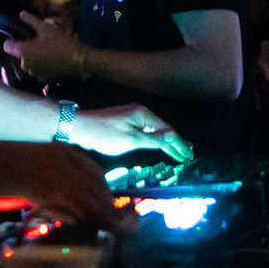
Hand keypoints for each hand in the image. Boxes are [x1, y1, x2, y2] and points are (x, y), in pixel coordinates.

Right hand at [0, 136, 133, 232]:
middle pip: (96, 188)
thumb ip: (54, 188)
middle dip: (114, 212)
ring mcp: (46, 168)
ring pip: (83, 195)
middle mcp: (60, 157)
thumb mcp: (34, 172)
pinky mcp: (31, 181)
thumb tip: (74, 212)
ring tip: (117, 234)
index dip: (113, 201)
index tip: (126, 220)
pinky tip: (84, 229)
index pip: (98, 178)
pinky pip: (61, 201)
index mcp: (62, 152)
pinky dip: (76, 216)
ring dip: (103, 216)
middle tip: (129, 231)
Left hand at [4, 11, 78, 82]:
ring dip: (33, 58)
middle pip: (19, 55)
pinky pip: (37, 70)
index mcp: (23, 51)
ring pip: (28, 63)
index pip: (7, 46)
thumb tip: (21, 14)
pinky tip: (50, 60)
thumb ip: (31, 20)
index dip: (11, 40)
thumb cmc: (59, 42)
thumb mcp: (45, 28)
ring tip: (45, 51)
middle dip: (25, 49)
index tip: (19, 37)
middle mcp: (25, 64)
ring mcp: (33, 73)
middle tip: (37, 42)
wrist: (76, 59)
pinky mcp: (43, 79)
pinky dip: (41, 66)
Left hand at [70, 104, 193, 162]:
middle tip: (187, 155)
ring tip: (178, 152)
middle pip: (163, 129)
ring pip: (155, 130)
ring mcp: (133, 116)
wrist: (80, 127)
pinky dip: (154, 139)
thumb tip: (169, 139)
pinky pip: (146, 130)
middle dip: (175, 142)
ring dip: (166, 142)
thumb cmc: (104, 134)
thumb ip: (151, 140)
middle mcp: (140, 112)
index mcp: (143, 115)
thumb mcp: (130, 139)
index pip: (167, 130)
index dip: (179, 143)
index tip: (188, 154)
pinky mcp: (126, 121)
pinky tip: (159, 145)